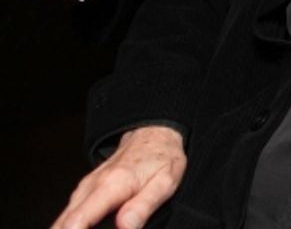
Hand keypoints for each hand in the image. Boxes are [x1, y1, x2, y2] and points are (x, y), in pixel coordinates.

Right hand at [52, 125, 185, 228]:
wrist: (153, 136)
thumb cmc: (161, 158)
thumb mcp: (164, 182)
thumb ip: (143, 206)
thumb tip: (125, 227)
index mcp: (110, 186)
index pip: (77, 220)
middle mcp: (91, 186)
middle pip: (63, 224)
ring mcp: (84, 188)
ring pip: (62, 220)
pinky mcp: (84, 191)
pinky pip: (69, 214)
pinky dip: (71, 226)